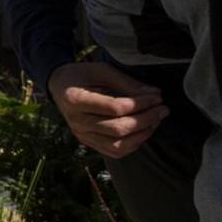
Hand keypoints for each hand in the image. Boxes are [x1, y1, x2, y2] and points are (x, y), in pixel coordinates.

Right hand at [47, 61, 166, 158]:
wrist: (59, 86)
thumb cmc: (81, 75)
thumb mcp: (101, 70)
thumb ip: (126, 82)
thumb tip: (155, 94)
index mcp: (75, 99)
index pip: (115, 108)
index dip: (141, 104)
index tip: (157, 97)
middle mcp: (76, 121)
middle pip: (118, 129)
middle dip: (146, 120)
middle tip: (163, 109)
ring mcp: (81, 134)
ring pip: (118, 145)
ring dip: (142, 135)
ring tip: (155, 121)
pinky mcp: (87, 142)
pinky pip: (114, 151)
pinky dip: (133, 145)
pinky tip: (143, 131)